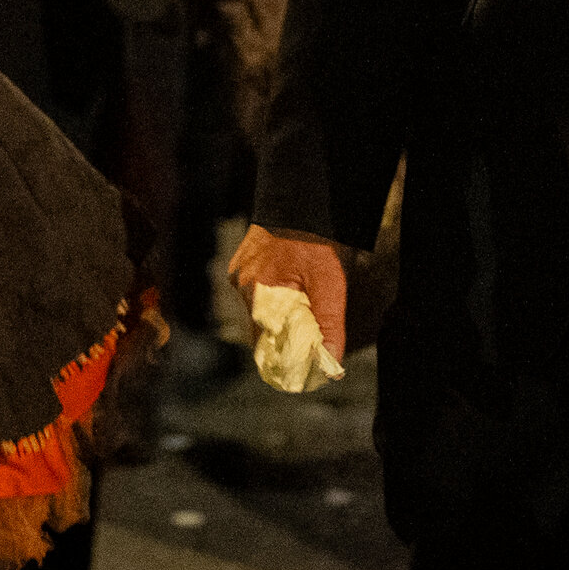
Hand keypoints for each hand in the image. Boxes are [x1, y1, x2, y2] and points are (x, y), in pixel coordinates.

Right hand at [228, 223, 347, 361]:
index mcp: (257, 293)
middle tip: (311, 340)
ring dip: (280, 319)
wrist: (300, 202)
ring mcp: (239, 273)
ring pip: (260, 314)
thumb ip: (328, 326)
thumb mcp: (329, 285)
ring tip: (304, 308)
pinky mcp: (242, 265)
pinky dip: (274, 301)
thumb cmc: (314, 241)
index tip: (306, 368)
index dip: (286, 360)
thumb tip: (330, 366)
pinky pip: (257, 295)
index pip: (264, 347)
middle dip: (285, 339)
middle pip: (261, 331)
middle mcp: (241, 285)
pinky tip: (292, 290)